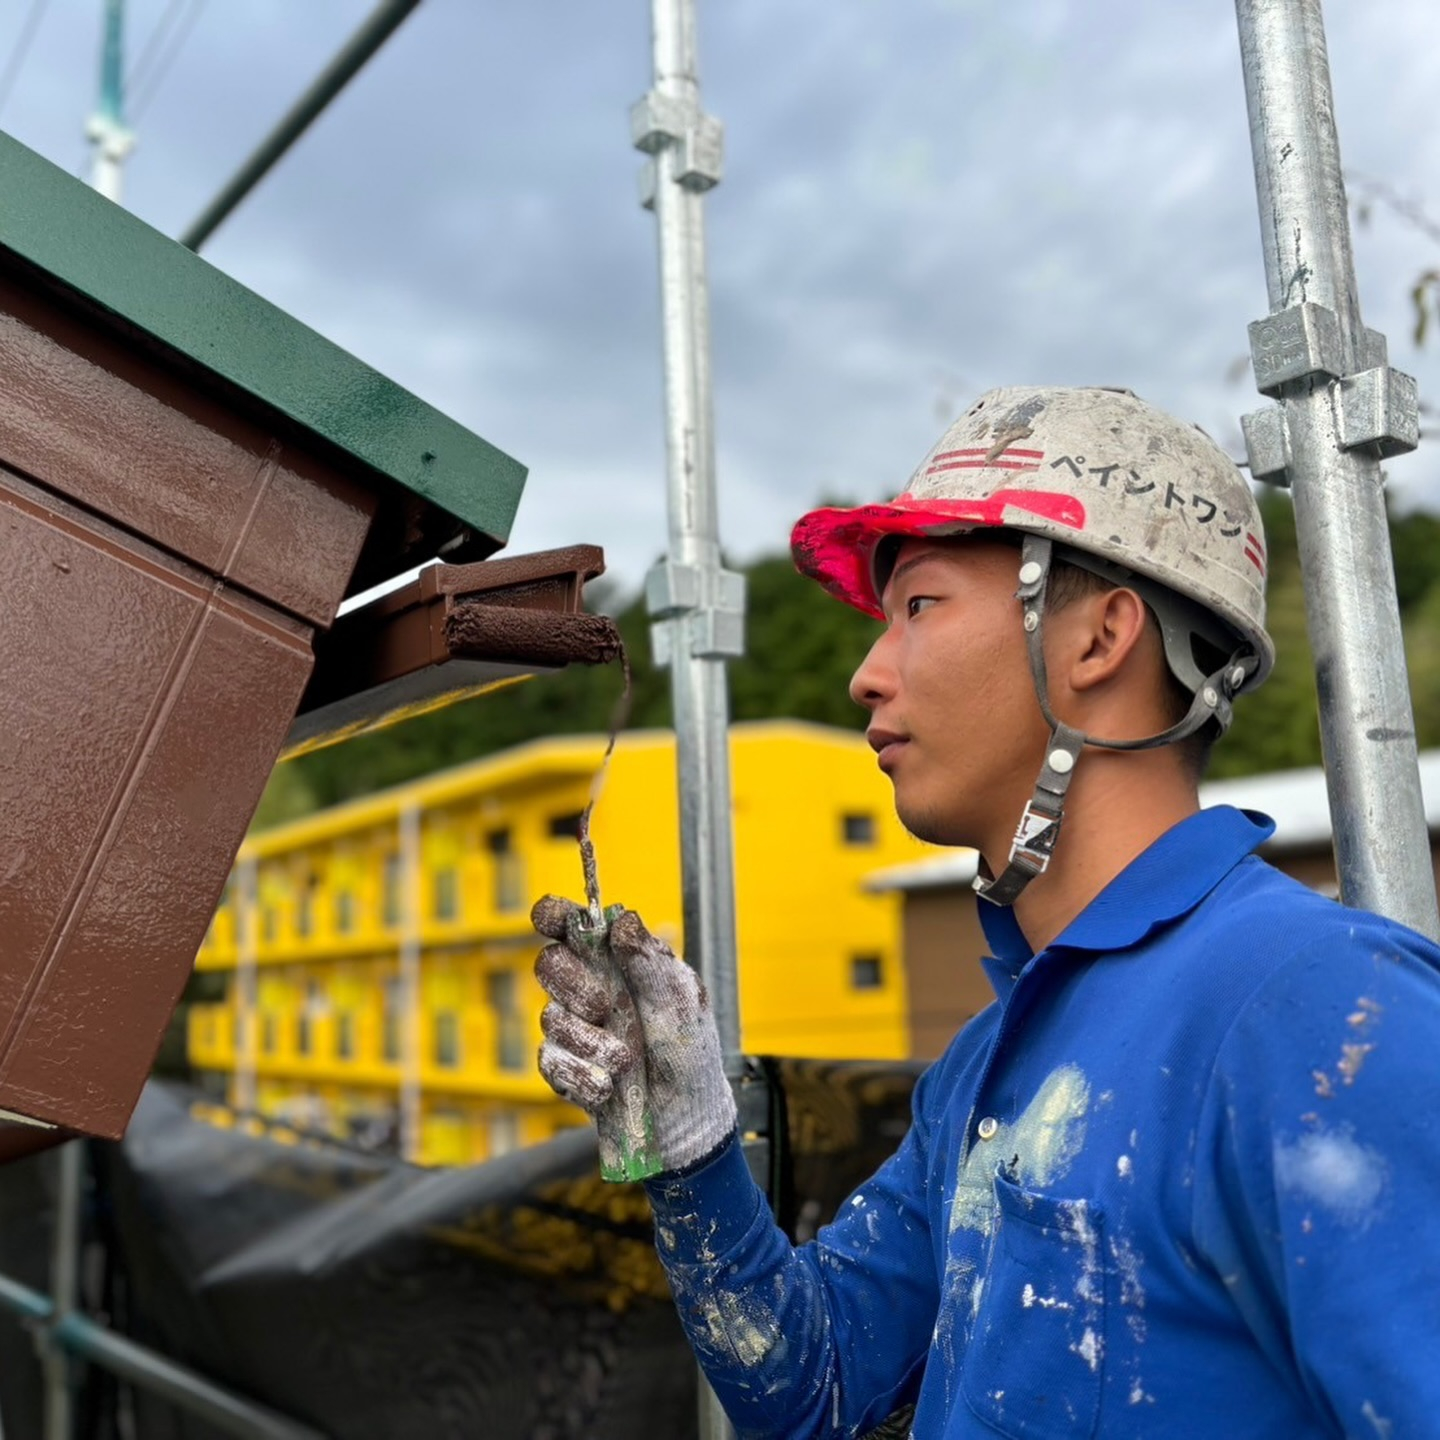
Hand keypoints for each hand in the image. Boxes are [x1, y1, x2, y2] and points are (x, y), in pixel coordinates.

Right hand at [532, 895, 735, 1178]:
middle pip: (548, 964)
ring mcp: (571, 1029)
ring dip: (590, 1041)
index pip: (568, 925)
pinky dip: (581, 1075)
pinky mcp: (563, 1068)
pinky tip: (608, 1087)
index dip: (552, 915)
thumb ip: (650, 960)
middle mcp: (586, 988)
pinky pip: (551, 1062)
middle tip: (605, 1006)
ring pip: (550, 1018)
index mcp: (614, 960)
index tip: (552, 921)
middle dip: (573, 985)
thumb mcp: (681, 998)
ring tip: (625, 1060)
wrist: (685, 1113)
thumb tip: (622, 920)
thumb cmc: (687, 1045)